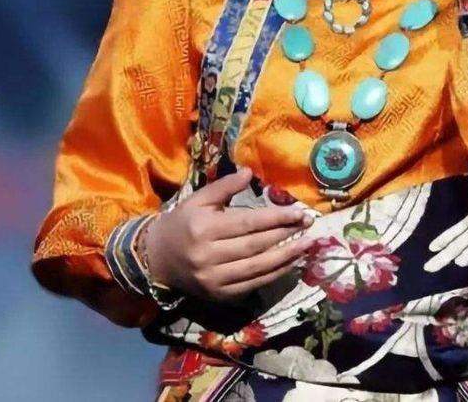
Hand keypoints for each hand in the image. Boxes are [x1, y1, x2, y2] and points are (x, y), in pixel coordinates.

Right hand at [144, 167, 315, 302]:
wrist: (158, 259)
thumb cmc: (182, 223)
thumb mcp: (199, 199)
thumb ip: (224, 186)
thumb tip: (250, 172)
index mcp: (204, 228)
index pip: (248, 223)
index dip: (276, 218)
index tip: (299, 212)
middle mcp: (209, 256)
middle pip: (256, 245)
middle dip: (285, 234)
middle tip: (308, 224)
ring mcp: (214, 279)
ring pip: (257, 268)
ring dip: (286, 257)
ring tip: (307, 245)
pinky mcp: (219, 295)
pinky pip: (252, 285)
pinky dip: (274, 274)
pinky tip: (290, 263)